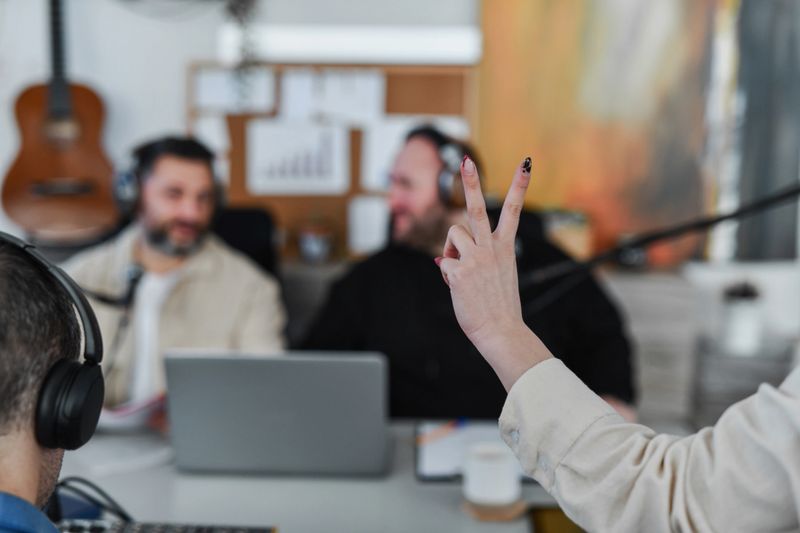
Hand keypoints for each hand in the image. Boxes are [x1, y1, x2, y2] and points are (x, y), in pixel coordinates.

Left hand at [436, 156, 551, 389]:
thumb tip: (441, 257)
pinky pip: (443, 262)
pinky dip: (447, 275)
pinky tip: (457, 287)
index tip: (526, 162)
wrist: (500, 330)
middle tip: (465, 161)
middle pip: (478, 208)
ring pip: (453, 234)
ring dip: (451, 248)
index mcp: (505, 247)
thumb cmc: (497, 305)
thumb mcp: (495, 275)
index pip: (513, 210)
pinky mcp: (459, 271)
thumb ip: (476, 259)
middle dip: (471, 182)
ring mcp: (475, 258)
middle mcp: (491, 248)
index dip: (519, 185)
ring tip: (460, 269)